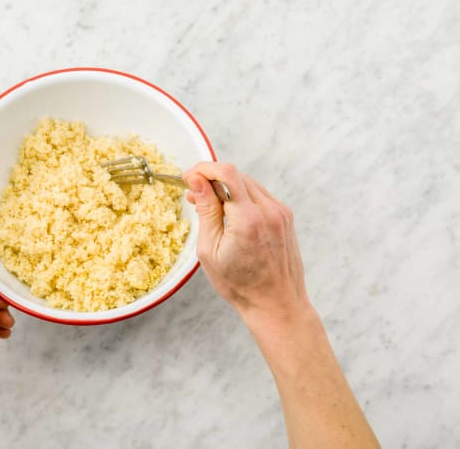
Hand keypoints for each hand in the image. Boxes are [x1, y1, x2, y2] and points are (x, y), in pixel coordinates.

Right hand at [182, 162, 308, 323]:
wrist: (277, 304)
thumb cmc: (240, 285)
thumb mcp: (210, 251)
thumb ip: (205, 212)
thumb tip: (198, 182)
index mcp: (248, 219)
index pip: (226, 173)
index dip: (203, 169)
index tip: (189, 178)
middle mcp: (268, 211)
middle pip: (236, 175)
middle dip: (211, 179)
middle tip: (193, 195)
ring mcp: (280, 212)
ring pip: (247, 183)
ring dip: (226, 188)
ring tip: (208, 207)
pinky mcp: (284, 216)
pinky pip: (259, 195)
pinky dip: (241, 197)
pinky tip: (229, 213)